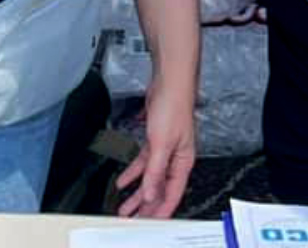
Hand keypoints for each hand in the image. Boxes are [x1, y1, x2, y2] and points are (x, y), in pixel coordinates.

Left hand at [116, 79, 196, 217]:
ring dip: (137, 193)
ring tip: (125, 207)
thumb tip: (150, 194)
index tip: (149, 225)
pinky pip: (144, 163)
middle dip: (147, 206)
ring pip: (150, 177)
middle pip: (161, 188)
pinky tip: (123, 181)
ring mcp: (165, 149)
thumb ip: (155, 171)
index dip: (162, 211)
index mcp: (184, 160)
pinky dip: (133, 173)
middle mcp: (176, 157)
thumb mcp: (161, 143)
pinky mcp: (155, 140)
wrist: (170, 83)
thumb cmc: (174, 106)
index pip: (174, 193)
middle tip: (133, 221)